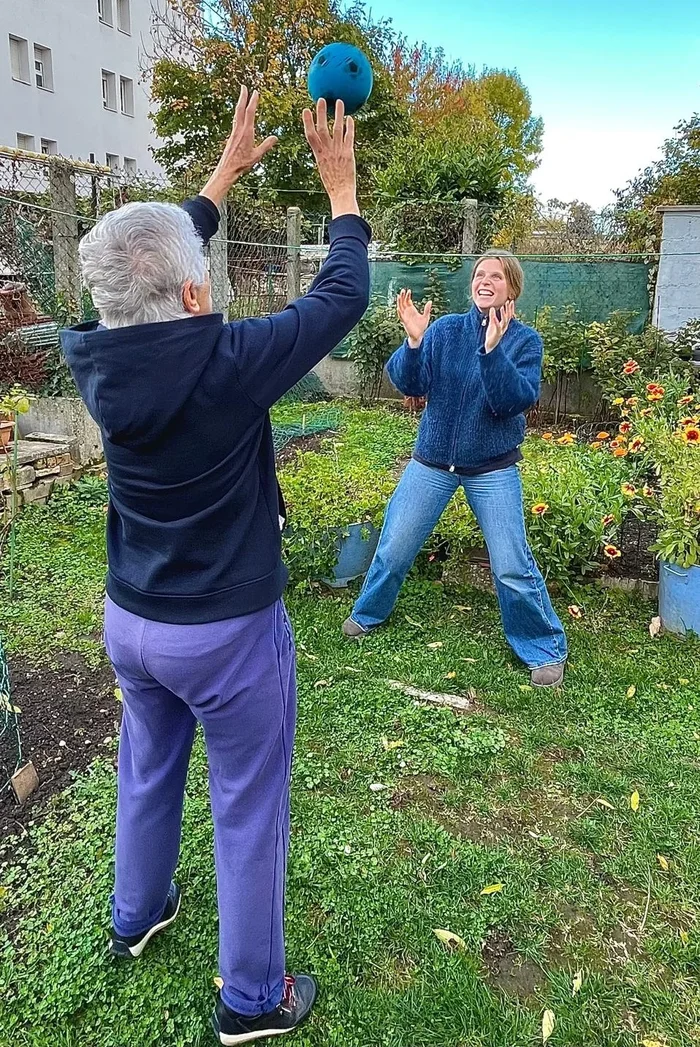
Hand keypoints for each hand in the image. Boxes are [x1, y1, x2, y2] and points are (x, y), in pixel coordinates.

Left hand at [200, 86, 277, 207]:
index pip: (250, 113)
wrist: (227, 169)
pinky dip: (238, 113)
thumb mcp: (257, 156)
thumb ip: (266, 145)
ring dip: (240, 103)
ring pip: (237, 114)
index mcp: (246, 132)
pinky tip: (239, 114)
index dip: (253, 101)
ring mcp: (234, 132)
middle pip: (240, 109)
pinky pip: (235, 120)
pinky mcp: (231, 136)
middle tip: (244, 86)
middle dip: (243, 97)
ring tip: (242, 96)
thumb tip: (275, 137)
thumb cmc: (242, 164)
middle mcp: (239, 130)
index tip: (255, 92)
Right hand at [302, 99, 358, 218]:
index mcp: (319, 155)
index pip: (310, 135)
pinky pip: (349, 137)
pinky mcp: (349, 153)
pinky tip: (350, 118)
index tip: (305, 110)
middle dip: (321, 113)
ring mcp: (338, 151)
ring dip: (338, 114)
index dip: (307, 122)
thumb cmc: (332, 184)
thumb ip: (323, 155)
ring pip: (337, 129)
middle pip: (322, 128)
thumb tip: (322, 147)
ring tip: (339, 102)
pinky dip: (349, 127)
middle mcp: (328, 151)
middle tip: (321, 99)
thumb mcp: (323, 169)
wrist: (341, 193)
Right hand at [397, 288, 431, 347]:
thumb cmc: (422, 326)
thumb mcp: (426, 316)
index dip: (407, 296)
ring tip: (399, 296)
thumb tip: (430, 301)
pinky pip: (401, 316)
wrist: (419, 335)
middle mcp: (407, 312)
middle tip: (403, 290)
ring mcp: (405, 317)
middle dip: (403, 296)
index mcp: (412, 310)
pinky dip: (399, 312)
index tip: (408, 291)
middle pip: (403, 302)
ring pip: (400, 308)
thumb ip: (427, 309)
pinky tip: (399, 308)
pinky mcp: (405, 322)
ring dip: (399, 302)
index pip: (408, 301)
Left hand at [484, 300, 514, 352]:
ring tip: (502, 307)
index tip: (510, 301)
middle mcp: (504, 327)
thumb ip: (492, 316)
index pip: (509, 315)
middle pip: (508, 317)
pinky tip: (494, 316)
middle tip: (509, 301)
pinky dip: (496, 321)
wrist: (490, 345)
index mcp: (504, 324)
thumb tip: (492, 308)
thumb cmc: (492, 334)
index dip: (510, 308)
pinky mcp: (497, 334)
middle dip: (509, 309)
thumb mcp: (491, 323)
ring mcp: (501, 330)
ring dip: (504, 314)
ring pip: (504, 321)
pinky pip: (498, 327)